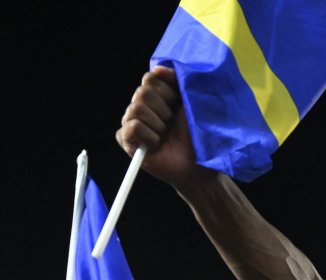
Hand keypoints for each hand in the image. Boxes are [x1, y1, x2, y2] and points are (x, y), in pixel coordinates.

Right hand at [115, 67, 214, 189]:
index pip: (150, 78)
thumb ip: (178, 83)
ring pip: (136, 109)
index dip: (168, 91)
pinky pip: (132, 128)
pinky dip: (149, 137)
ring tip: (166, 136)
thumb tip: (158, 69)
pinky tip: (157, 145)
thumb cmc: (199, 136)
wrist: (199, 164)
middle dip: (164, 109)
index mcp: (157, 95)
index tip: (180, 105)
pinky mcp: (126, 140)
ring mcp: (131, 122)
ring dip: (158, 124)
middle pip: (142, 92)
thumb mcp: (193, 104)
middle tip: (173, 124)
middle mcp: (141, 106)